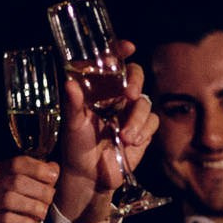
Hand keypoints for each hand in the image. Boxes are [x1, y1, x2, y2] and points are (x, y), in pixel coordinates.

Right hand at [0, 157, 60, 222]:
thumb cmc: (18, 212)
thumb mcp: (32, 193)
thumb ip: (42, 179)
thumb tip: (53, 167)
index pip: (17, 163)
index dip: (37, 169)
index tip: (53, 177)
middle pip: (15, 181)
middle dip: (39, 190)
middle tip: (50, 199)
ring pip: (9, 199)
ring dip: (33, 206)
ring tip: (43, 213)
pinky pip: (6, 220)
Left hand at [55, 39, 157, 222]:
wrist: (89, 175)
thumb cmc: (76, 145)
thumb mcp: (71, 124)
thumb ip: (73, 103)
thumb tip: (70, 83)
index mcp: (98, 87)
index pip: (111, 62)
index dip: (120, 51)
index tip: (128, 47)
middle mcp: (117, 95)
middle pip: (135, 74)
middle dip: (134, 81)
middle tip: (128, 94)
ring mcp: (131, 111)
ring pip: (144, 100)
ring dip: (136, 117)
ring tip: (125, 136)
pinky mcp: (144, 128)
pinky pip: (152, 121)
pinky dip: (143, 130)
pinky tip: (131, 142)